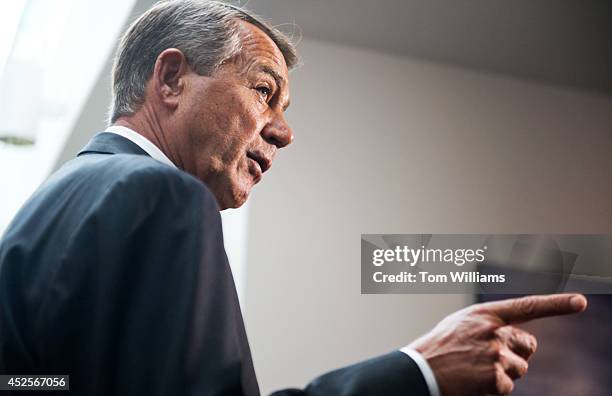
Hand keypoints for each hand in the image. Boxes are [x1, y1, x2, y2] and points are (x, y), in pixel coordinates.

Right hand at [408, 294, 587, 395]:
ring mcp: (495, 352)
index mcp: (485, 314)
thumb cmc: (439, 348)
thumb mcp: (462, 324)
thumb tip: (514, 338)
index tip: (581, 302)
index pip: (527, 306)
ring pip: (521, 368)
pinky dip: (494, 389)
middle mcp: (493, 330)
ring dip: (503, 374)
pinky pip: (508, 386)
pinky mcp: (495, 376)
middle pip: (528, 345)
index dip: (557, 303)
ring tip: (474, 371)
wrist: (420, 370)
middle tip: (487, 360)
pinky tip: (474, 382)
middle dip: (516, 355)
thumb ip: (489, 324)